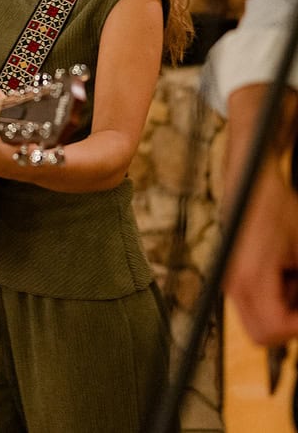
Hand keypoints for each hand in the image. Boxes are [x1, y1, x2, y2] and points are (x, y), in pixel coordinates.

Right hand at [224, 163, 297, 344]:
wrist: (252, 185)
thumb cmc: (279, 208)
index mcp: (251, 277)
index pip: (275, 328)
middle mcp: (234, 282)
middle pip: (262, 334)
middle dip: (289, 324)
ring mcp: (229, 280)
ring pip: (257, 321)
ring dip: (283, 310)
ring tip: (294, 275)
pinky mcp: (231, 275)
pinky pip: (253, 304)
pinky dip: (274, 298)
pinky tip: (285, 272)